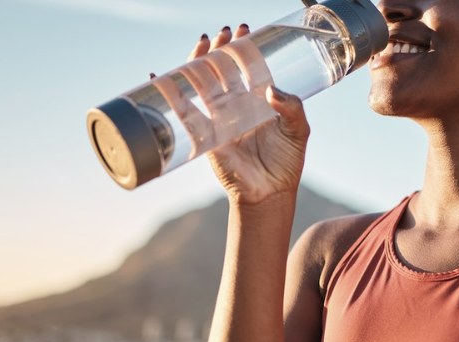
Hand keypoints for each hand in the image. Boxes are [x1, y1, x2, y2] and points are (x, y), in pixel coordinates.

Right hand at [188, 25, 310, 204]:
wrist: (270, 192)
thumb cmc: (287, 161)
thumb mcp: (298, 130)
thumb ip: (292, 108)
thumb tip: (271, 90)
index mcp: (258, 100)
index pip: (248, 66)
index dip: (244, 48)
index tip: (244, 32)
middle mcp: (237, 105)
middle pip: (222, 70)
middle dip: (220, 49)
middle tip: (222, 34)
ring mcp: (219, 118)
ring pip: (203, 84)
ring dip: (198, 63)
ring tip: (200, 45)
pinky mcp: (205, 135)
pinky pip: (185, 112)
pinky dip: (170, 94)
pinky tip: (160, 77)